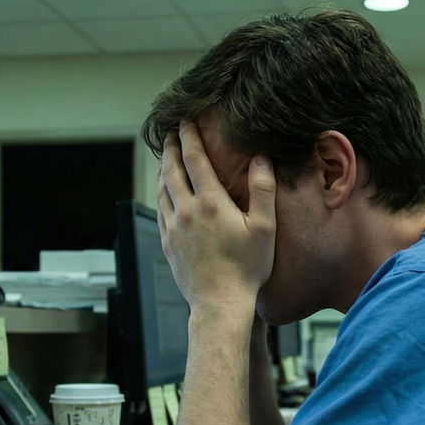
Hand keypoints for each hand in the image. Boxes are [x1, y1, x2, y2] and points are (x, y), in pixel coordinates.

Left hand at [157, 120, 276, 312]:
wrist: (219, 303)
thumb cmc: (247, 268)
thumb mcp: (264, 228)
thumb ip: (263, 190)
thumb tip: (261, 158)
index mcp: (211, 203)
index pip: (194, 159)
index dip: (189, 136)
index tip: (185, 121)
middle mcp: (187, 211)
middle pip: (171, 169)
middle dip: (170, 147)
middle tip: (169, 132)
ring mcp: (173, 228)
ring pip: (162, 189)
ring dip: (162, 169)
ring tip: (165, 158)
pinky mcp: (168, 243)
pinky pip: (160, 210)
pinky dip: (161, 193)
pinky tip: (165, 192)